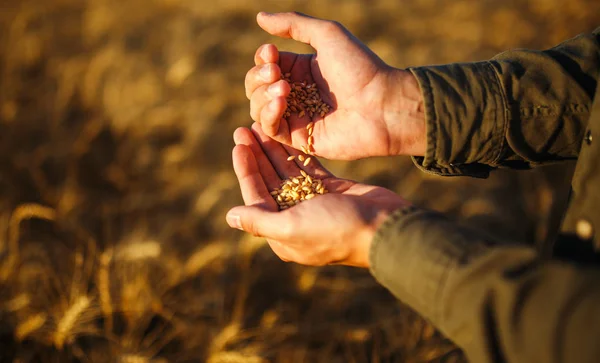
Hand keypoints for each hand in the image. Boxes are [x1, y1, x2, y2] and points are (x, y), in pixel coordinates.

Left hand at [226, 123, 410, 267]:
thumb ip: (260, 220)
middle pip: (270, 181)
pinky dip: (297, 152)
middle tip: (244, 128)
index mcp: (282, 233)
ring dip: (274, 150)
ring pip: (288, 172)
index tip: (238, 144)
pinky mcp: (332, 190)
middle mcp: (295, 218)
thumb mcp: (292, 227)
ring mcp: (314, 203)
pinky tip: (287, 134)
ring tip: (262, 125)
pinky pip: (308, 168)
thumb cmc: (338, 231)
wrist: (385, 228)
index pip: (256, 195)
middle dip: (257, 155)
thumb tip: (229, 216)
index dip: (246, 169)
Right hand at [245, 12, 425, 159]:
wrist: (381, 105)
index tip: (272, 52)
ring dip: (262, 95)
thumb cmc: (359, 67)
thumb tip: (259, 17)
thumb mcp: (327, 34)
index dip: (262, 58)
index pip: (266, 64)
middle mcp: (298, 94)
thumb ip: (293, 24)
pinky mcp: (299, 139)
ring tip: (284, 89)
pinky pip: (270, 129)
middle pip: (257, 86)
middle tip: (276, 73)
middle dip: (259, 76)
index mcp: (303, 70)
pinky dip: (267, 115)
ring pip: (258, 107)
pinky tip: (280, 103)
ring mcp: (298, 117)